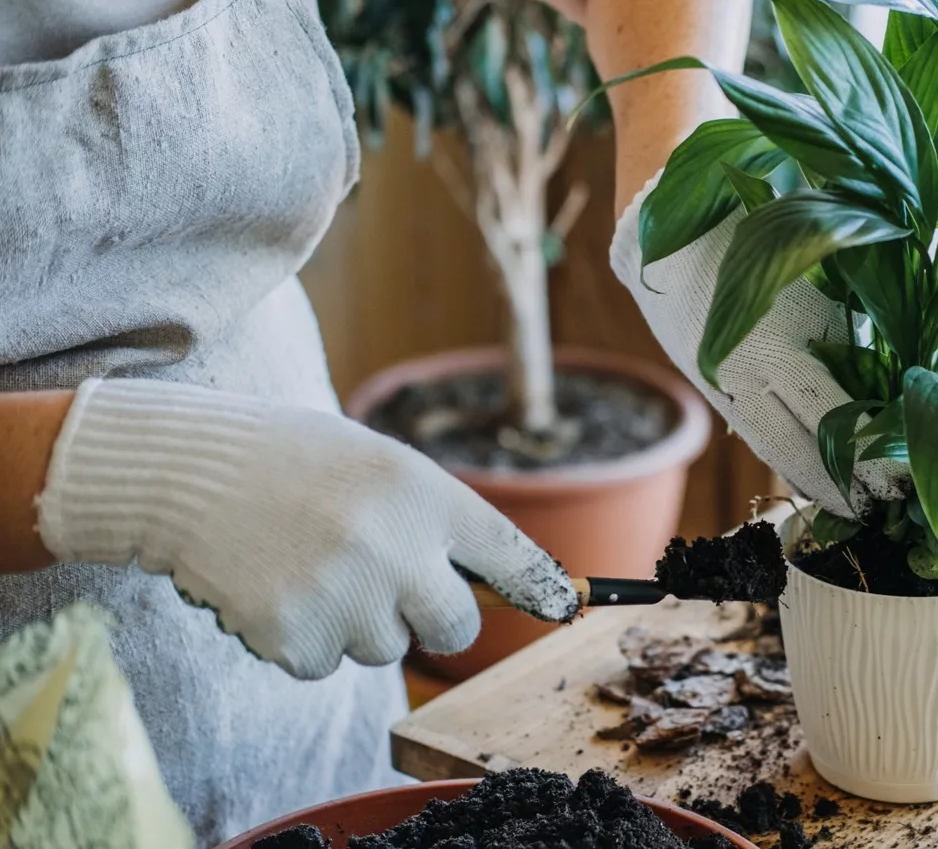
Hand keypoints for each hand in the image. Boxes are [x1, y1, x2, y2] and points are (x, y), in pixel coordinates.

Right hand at [35, 379, 578, 679]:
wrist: (187, 471)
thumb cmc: (293, 462)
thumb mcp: (380, 464)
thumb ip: (435, 519)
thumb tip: (495, 585)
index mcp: (423, 492)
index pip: (509, 553)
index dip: (541, 587)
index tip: (562, 606)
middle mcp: (396, 546)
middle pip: (454, 627)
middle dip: (432, 619)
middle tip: (385, 584)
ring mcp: (346, 595)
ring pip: (384, 647)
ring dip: (356, 622)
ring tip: (310, 564)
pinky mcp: (295, 635)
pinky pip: (324, 664)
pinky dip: (303, 639)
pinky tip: (276, 586)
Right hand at [611, 176, 909, 517]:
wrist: (667, 221)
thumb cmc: (760, 227)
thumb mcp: (817, 266)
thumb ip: (855, 320)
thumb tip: (904, 366)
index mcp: (781, 337)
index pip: (835, 416)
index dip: (870, 457)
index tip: (905, 482)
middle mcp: (750, 370)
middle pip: (805, 448)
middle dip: (847, 486)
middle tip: (888, 512)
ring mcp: (726, 382)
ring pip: (775, 449)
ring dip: (815, 482)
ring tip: (854, 507)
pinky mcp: (712, 385)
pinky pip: (754, 434)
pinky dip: (784, 459)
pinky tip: (811, 478)